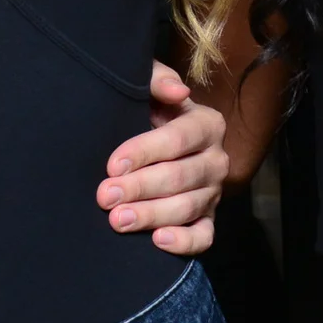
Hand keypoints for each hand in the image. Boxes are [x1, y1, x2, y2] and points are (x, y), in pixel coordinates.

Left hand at [96, 63, 229, 255]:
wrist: (149, 144)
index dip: (145, 152)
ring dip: (152, 215)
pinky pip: (203, 237)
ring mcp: (214, 192)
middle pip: (180, 177)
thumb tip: (178, 91)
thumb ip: (157, 79)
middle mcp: (216, 159)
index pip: (178, 139)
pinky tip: (157, 241)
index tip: (112, 165)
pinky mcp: (208, 220)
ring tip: (118, 220)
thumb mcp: (148, 90)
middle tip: (106, 196)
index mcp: (206, 124)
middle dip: (140, 188)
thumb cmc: (146, 112)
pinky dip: (183, 242)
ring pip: (187, 208)